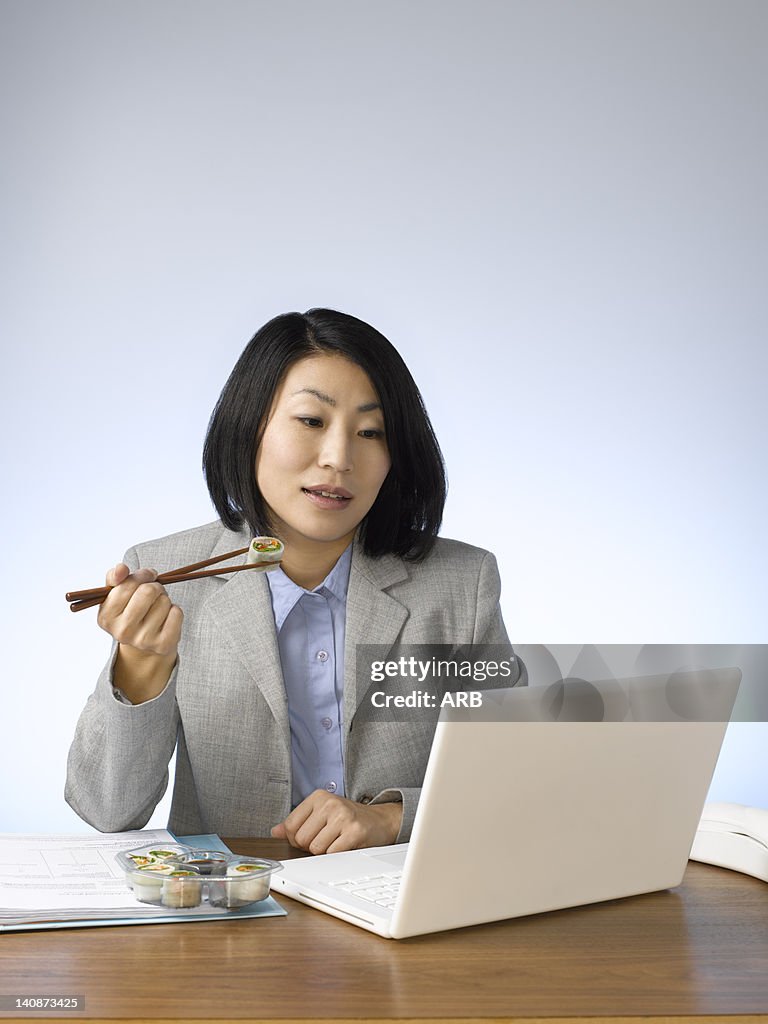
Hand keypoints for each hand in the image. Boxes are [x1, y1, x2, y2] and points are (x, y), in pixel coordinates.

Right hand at [98, 563, 182, 703]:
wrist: (145, 645)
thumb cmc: (131, 611)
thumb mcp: (116, 595)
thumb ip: (115, 577)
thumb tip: (121, 569)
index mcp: (106, 618)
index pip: (126, 585)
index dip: (142, 575)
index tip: (147, 576)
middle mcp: (122, 632)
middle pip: (148, 591)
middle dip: (155, 586)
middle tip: (154, 592)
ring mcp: (142, 641)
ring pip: (164, 601)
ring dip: (164, 599)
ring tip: (157, 608)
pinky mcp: (162, 644)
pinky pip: (176, 613)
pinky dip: (175, 610)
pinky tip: (166, 618)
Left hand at [271, 790, 402, 853]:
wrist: (380, 820)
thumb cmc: (348, 818)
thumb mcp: (321, 814)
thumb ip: (297, 822)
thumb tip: (275, 831)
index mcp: (318, 796)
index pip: (290, 825)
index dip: (296, 838)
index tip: (310, 835)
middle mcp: (329, 803)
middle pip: (301, 839)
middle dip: (310, 846)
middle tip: (326, 839)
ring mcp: (342, 816)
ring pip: (315, 849)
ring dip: (324, 852)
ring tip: (336, 841)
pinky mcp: (354, 832)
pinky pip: (331, 854)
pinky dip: (336, 855)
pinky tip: (345, 845)